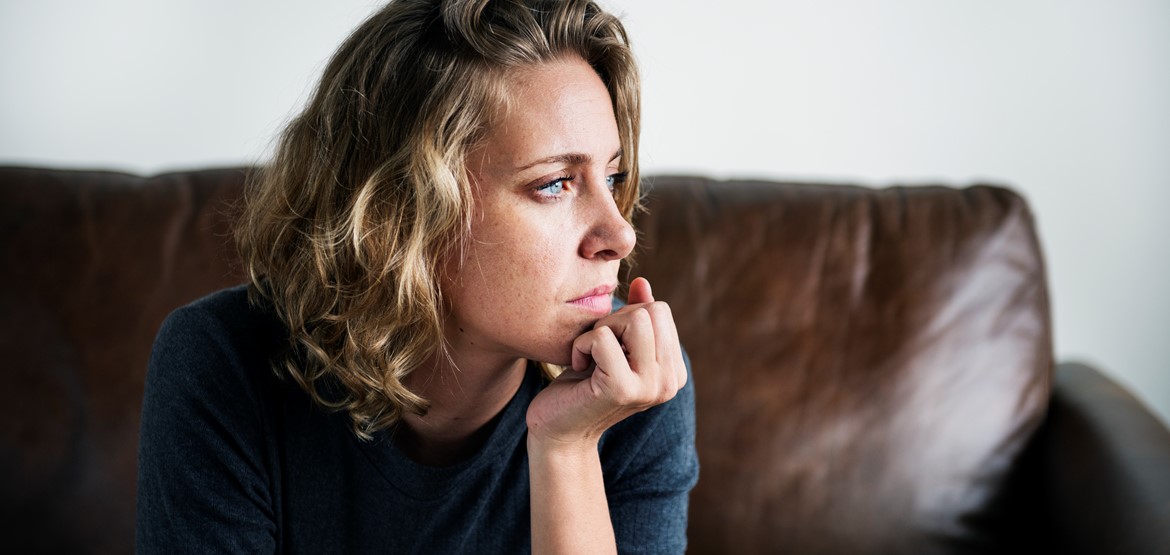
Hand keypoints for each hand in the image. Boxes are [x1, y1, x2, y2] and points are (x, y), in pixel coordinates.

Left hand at [526, 277, 687, 448]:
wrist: (558, 429)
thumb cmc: (583, 384)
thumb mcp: (613, 345)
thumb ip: (634, 316)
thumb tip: (642, 283)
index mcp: (674, 371)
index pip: (661, 310)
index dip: (626, 317)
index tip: (610, 346)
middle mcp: (670, 382)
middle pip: (651, 310)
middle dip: (615, 319)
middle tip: (597, 349)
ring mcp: (649, 387)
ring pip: (635, 319)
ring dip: (601, 330)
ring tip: (591, 356)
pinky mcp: (622, 389)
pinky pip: (603, 338)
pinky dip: (582, 345)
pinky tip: (579, 367)